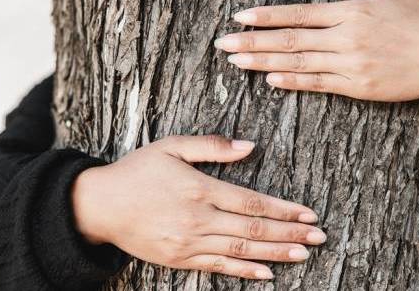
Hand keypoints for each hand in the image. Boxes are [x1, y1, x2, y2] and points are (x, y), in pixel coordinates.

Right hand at [72, 135, 325, 279]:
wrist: (99, 206)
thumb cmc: (137, 171)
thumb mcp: (172, 146)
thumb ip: (212, 146)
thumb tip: (249, 146)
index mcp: (200, 188)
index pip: (252, 202)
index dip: (284, 210)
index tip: (308, 213)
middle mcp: (198, 219)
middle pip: (253, 228)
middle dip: (290, 233)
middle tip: (319, 236)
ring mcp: (189, 243)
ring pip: (241, 249)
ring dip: (275, 253)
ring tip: (303, 254)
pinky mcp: (180, 259)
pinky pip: (220, 266)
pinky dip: (246, 270)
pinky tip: (268, 272)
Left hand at [214, 0, 418, 103]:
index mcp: (352, 11)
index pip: (299, 13)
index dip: (267, 16)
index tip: (240, 17)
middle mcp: (347, 38)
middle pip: (290, 40)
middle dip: (252, 42)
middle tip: (222, 45)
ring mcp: (352, 65)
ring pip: (299, 63)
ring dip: (263, 63)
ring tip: (236, 62)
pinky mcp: (359, 87)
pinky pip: (319, 84)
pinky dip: (294, 82)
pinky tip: (270, 79)